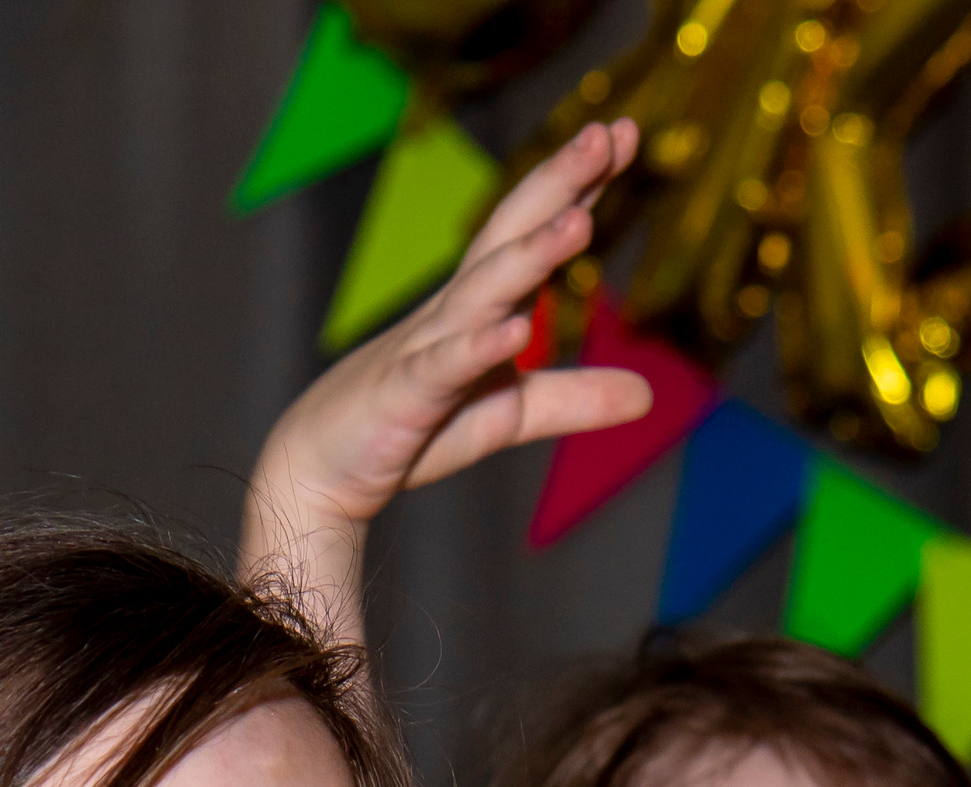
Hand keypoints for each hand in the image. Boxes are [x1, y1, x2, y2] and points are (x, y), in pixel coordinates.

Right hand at [244, 120, 650, 636]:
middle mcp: (454, 311)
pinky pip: (444, 367)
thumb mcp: (509, 415)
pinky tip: (515, 331)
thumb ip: (574, 400)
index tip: (625, 134)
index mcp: (481, 307)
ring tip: (577, 224)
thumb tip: (647, 395)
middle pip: (510, 235)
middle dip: (557, 185)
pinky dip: (479, 348)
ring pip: (481, 291)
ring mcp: (426, 348)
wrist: (322, 469)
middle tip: (607, 133)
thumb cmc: (412, 429)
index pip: (533, 232)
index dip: (578, 186)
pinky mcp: (404, 396)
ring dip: (528, 256)